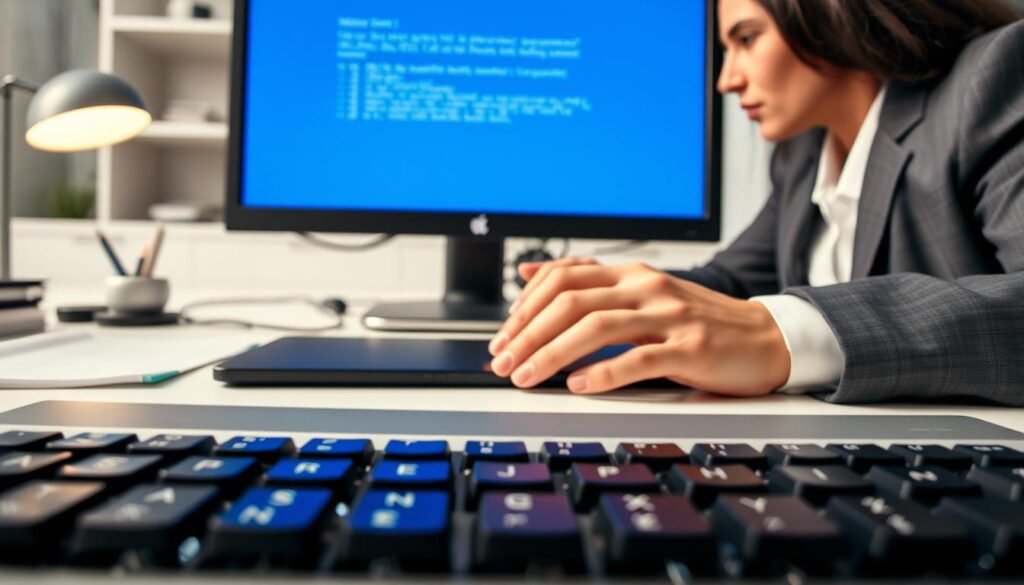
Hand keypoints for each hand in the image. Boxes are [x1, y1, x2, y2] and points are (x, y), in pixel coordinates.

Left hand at [488, 258, 790, 395]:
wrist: (766, 338)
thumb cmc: (699, 323)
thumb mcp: (643, 295)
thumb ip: (592, 284)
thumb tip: (529, 274)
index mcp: (633, 274)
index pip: (564, 277)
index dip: (526, 306)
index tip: (504, 336)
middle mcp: (647, 287)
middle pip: (571, 301)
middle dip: (528, 333)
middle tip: (503, 361)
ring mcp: (670, 316)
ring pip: (596, 327)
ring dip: (552, 354)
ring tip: (527, 376)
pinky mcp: (690, 348)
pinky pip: (638, 359)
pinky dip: (603, 373)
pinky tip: (579, 386)